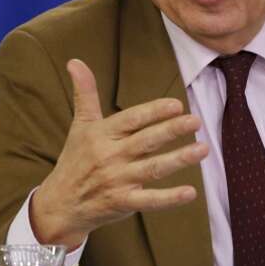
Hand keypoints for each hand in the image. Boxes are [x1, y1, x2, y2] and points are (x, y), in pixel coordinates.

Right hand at [30, 59, 208, 247]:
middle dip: (171, 130)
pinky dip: (170, 198)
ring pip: (153, 168)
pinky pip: (149, 200)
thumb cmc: (75, 160)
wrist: (61, 204)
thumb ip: (85, 93)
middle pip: (146, 141)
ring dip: (179, 159)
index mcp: (102, 134)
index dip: (153, 112)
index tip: (176, 105)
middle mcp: (110, 156)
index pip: (131, 120)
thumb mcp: (80, 125)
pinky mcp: (123, 202)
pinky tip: (190, 192)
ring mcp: (117, 180)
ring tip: (203, 149)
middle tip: (196, 121)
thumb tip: (75, 61)